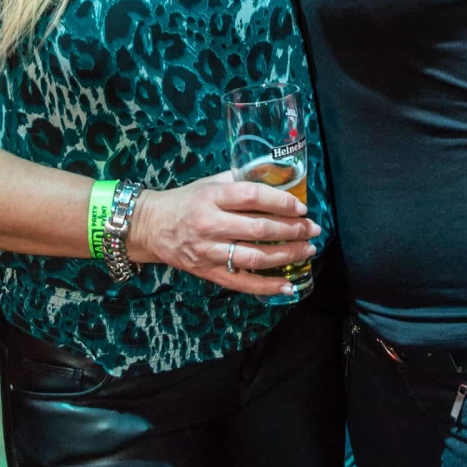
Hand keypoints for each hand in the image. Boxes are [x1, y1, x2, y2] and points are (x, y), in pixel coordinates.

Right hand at [132, 172, 320, 296]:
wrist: (152, 226)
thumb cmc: (187, 200)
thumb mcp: (210, 183)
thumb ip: (241, 182)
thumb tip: (279, 180)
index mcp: (212, 197)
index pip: (252, 197)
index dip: (280, 202)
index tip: (301, 208)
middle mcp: (210, 224)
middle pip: (258, 228)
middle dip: (292, 230)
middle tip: (313, 229)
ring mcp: (209, 251)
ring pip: (254, 256)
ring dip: (286, 255)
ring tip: (308, 250)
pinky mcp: (208, 272)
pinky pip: (242, 282)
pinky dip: (267, 286)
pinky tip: (288, 285)